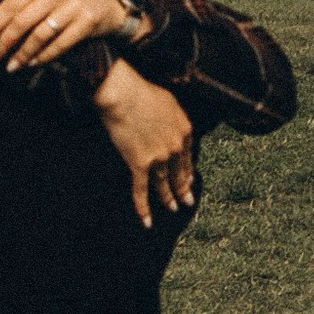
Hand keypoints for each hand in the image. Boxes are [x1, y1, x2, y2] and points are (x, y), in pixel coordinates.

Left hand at [0, 0, 134, 70]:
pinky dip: (44, 56)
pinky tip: (31, 64)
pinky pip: (61, 44)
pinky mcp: (87, 22)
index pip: (12, 3)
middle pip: (23, 21)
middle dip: (4, 43)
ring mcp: (74, 6)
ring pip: (41, 34)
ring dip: (22, 54)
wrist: (108, 0)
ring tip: (9, 67)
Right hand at [94, 58, 194, 224]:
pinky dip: (143, 208)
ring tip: (173, 209)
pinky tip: (147, 221)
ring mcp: (159, 158)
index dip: (188, 171)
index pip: (188, 157)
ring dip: (168, 199)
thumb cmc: (142, 92)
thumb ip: (173, 118)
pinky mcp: (140, 164)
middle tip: (188, 201)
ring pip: (164, 184)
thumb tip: (170, 126)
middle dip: (184, 189)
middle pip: (180, 173)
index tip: (189, 180)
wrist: (123, 94)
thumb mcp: (168, 101)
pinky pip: (141, 191)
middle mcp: (176, 147)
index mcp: (185, 130)